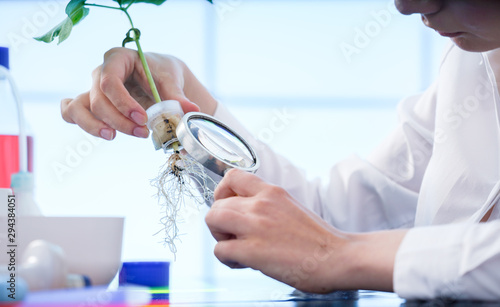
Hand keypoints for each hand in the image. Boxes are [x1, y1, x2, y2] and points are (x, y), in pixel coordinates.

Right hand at [61, 47, 217, 139]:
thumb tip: (191, 109)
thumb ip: (177, 96)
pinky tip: (101, 132)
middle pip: (98, 100)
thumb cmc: (163, 72)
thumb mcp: (171, 80)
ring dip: (94, 126)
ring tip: (113, 137)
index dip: (123, 103)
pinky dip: (80, 122)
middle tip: (143, 133)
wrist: (160, 76)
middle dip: (119, 120)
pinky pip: (72, 112)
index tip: (143, 118)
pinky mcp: (91, 103)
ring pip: (79, 107)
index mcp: (118, 59)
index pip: (110, 82)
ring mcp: (92, 88)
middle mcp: (100, 72)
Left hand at [205, 169, 407, 292]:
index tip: (229, 207)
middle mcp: (260, 204)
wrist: (339, 256)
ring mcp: (255, 225)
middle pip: (217, 203)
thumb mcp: (291, 208)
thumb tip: (248, 219)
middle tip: (233, 236)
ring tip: (236, 248)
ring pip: (212, 220)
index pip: (232, 176)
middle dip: (219, 221)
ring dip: (219, 236)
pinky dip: (226, 260)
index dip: (223, 193)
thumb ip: (267, 208)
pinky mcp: (252, 250)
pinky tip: (243, 263)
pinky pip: (220, 250)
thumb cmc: (320, 239)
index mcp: (272, 192)